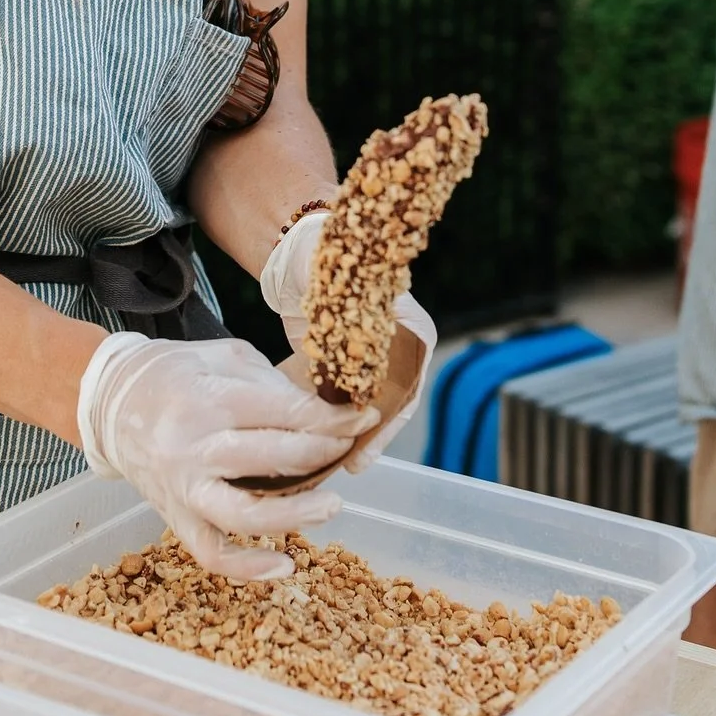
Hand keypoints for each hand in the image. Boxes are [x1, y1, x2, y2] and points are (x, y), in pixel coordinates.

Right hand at [76, 332, 379, 580]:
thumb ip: (271, 382)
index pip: (285, 412)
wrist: (110, 402)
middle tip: (349, 449)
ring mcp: (183, 486)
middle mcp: (194, 445)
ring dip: (294, 515)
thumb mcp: (223, 357)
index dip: (332, 418)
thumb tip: (324, 411)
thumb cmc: (175, 374)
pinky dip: (247, 567)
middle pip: (272, 458)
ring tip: (333, 507)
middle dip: (323, 453)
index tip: (363, 418)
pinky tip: (285, 566)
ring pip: (243, 514)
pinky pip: (211, 552)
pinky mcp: (174, 515)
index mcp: (209, 398)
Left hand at [260, 212, 437, 469]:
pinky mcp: (344, 368)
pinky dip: (326, 421)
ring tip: (329, 462)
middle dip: (367, 438)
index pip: (407, 388)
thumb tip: (341, 351)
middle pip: (389, 406)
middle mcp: (400, 352)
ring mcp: (372, 363)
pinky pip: (340, 403)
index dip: (387, 422)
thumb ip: (345, 317)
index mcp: (415, 332)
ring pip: (364, 410)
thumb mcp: (338, 284)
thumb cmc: (326, 256)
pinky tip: (310, 441)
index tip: (366, 446)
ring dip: (347, 436)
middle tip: (348, 464)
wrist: (300, 251)